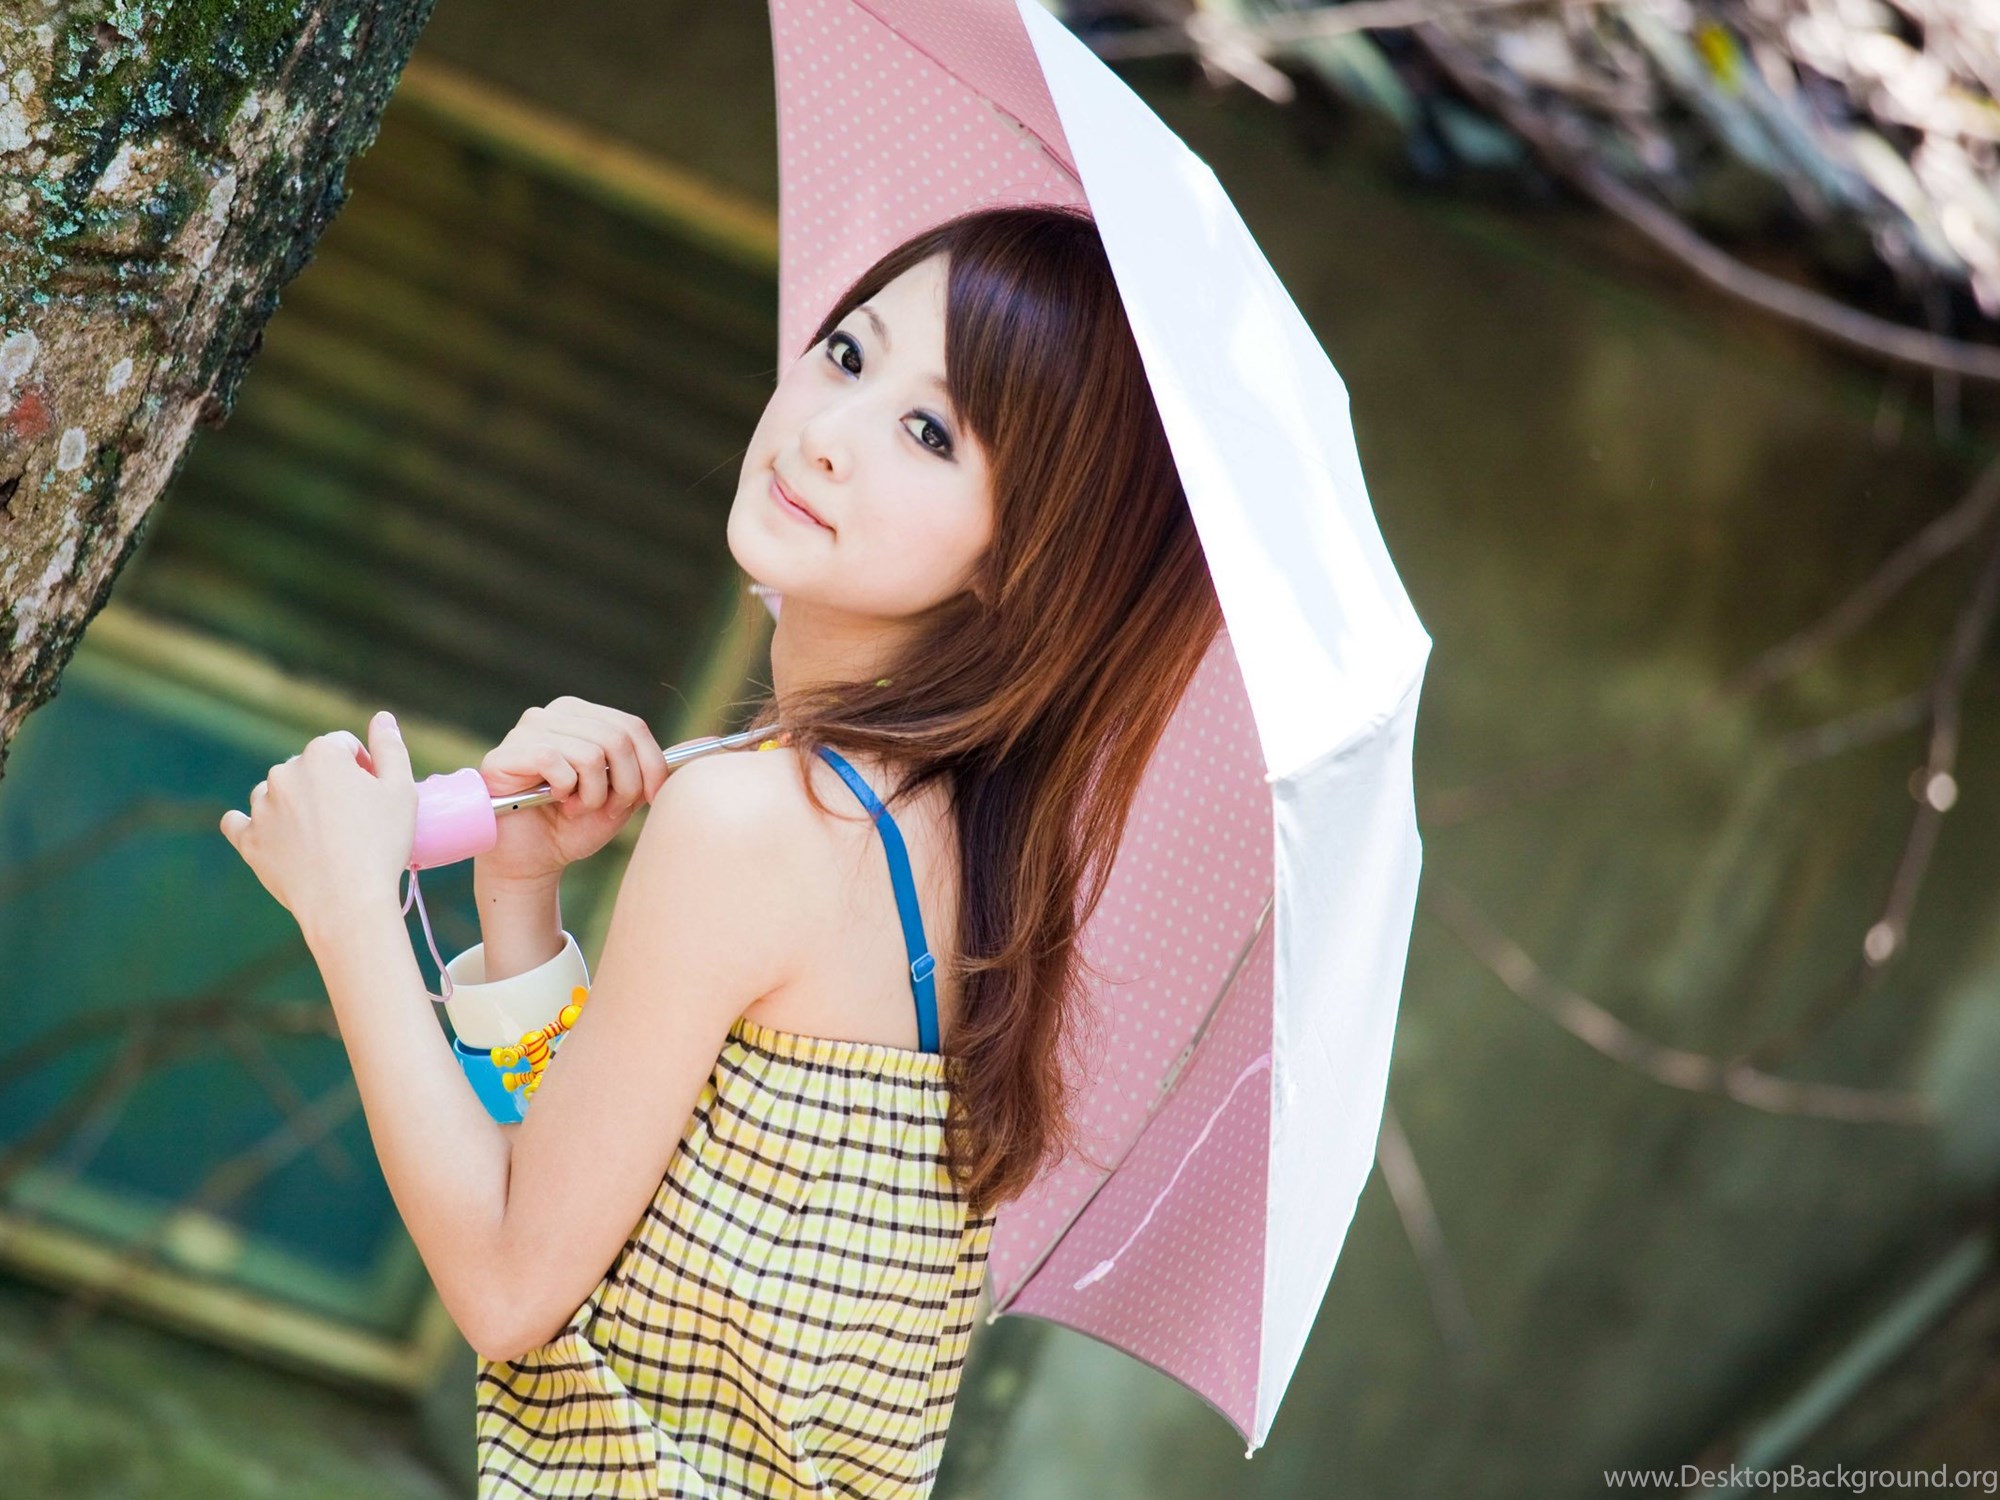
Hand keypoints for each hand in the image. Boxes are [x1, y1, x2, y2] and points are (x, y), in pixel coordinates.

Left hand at [219, 711, 417, 938]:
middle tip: (352, 821)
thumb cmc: (380, 844)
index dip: (363, 768)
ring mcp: (261, 807)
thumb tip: (382, 718)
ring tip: (319, 835)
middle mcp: (283, 773)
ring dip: (292, 804)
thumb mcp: (402, 791)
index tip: (375, 796)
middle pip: (308, 768)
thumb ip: (391, 748)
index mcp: (321, 754)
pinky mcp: (248, 840)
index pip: (343, 746)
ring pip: (274, 793)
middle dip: (327, 785)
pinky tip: (269, 833)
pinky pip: (238, 822)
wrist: (346, 902)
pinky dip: (252, 825)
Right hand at [475, 697, 669, 886]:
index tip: (652, 798)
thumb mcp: (622, 796)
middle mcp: (554, 714)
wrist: (534, 860)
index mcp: (583, 716)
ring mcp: (527, 730)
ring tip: (576, 808)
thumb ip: (648, 770)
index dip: (652, 766)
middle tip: (606, 809)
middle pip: (617, 739)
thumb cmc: (575, 825)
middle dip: (623, 785)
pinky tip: (554, 801)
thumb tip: (693, 748)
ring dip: (593, 794)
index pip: (632, 726)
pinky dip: (565, 791)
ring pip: (591, 754)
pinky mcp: (505, 754)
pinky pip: (554, 762)